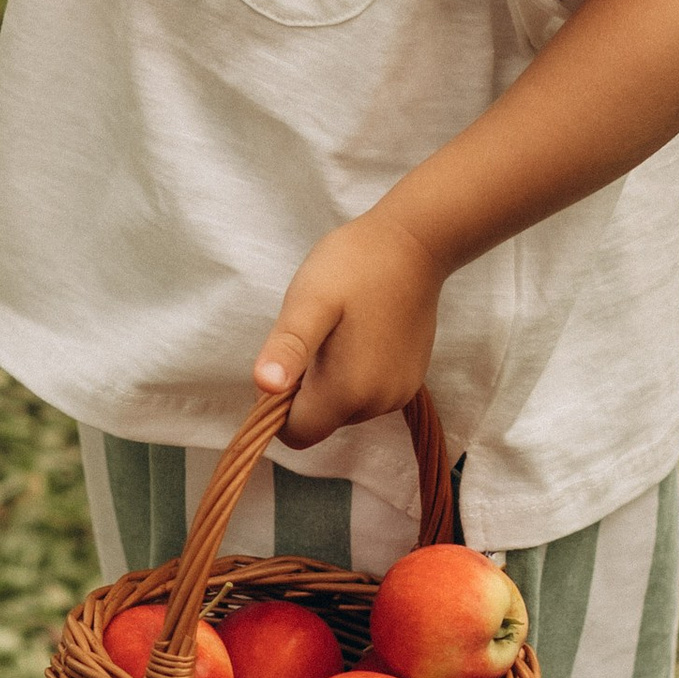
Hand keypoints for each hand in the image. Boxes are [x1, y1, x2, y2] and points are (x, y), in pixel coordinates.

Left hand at [255, 205, 445, 449]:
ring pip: (342, 409)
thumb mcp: (310, 300)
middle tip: (312, 335)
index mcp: (348, 391)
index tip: (286, 360)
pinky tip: (358, 332)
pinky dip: (352, 374)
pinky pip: (366, 395)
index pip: (296, 434)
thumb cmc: (355, 266)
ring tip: (337, 329)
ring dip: (328, 380)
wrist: (414, 244)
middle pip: (319, 421)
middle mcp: (377, 404)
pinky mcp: (410, 381)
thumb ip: (288, 347)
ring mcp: (398, 394)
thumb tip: (264, 387)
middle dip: (304, 389)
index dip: (278, 406)